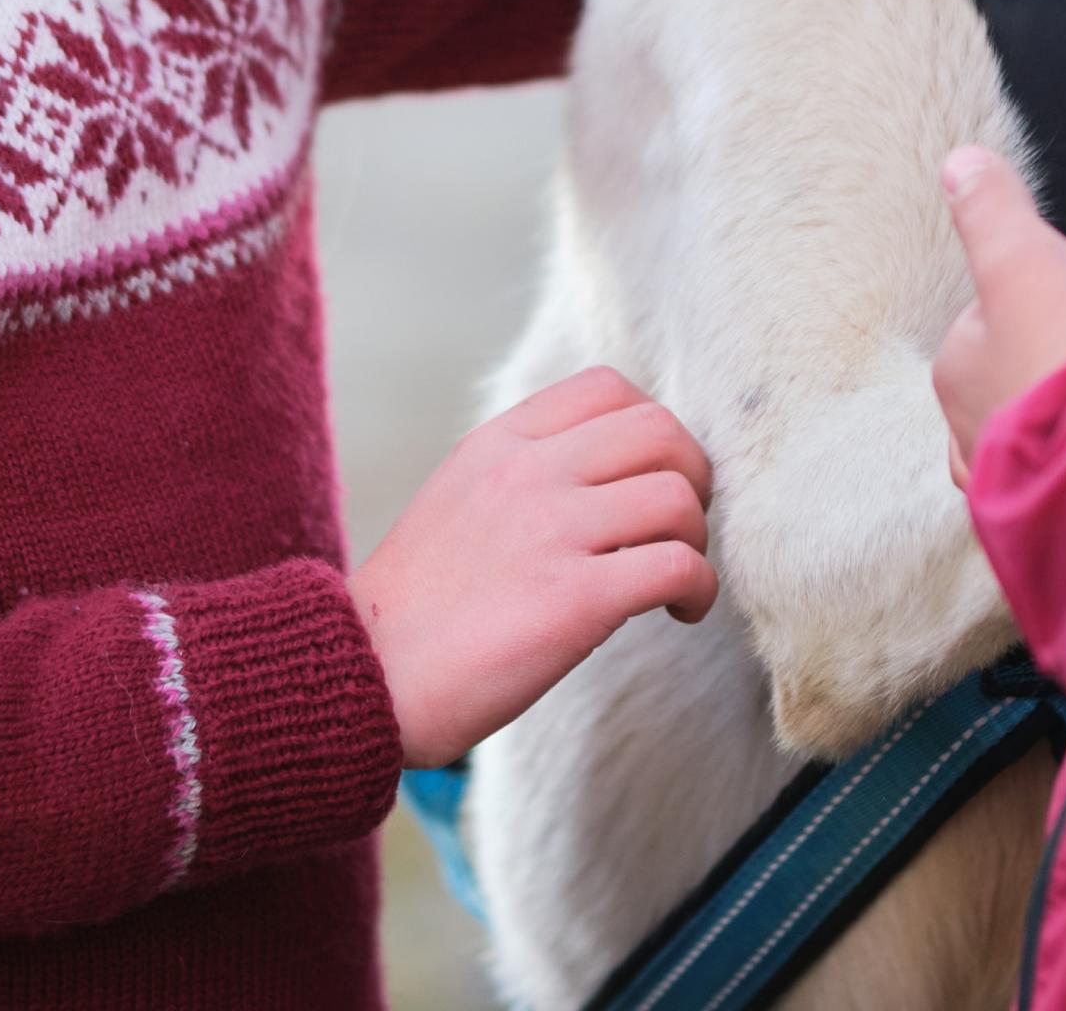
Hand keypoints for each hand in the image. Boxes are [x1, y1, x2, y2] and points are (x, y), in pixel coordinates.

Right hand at [353, 367, 718, 768]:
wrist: (366, 678)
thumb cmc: (413, 610)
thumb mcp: (456, 500)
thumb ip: (520, 474)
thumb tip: (600, 477)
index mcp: (497, 444)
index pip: (607, 387)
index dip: (652, 429)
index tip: (650, 478)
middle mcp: (527, 472)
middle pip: (660, 430)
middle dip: (692, 476)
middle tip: (680, 528)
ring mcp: (551, 530)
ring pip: (678, 496)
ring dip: (697, 538)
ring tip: (677, 580)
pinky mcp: (575, 598)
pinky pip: (679, 566)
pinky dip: (700, 589)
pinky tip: (680, 613)